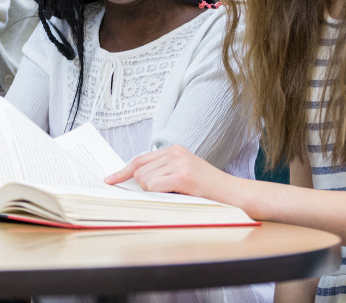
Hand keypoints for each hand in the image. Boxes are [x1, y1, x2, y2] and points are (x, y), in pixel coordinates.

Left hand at [104, 144, 235, 202]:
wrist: (235, 194)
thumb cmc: (209, 189)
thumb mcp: (184, 173)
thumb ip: (163, 172)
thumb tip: (136, 182)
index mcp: (174, 150)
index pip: (140, 159)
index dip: (123, 171)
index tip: (109, 180)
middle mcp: (175, 152)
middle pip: (140, 171)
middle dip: (143, 187)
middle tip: (163, 195)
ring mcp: (179, 163)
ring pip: (145, 180)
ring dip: (154, 193)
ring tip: (176, 195)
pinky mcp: (183, 176)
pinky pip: (155, 186)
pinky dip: (158, 195)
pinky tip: (176, 196)